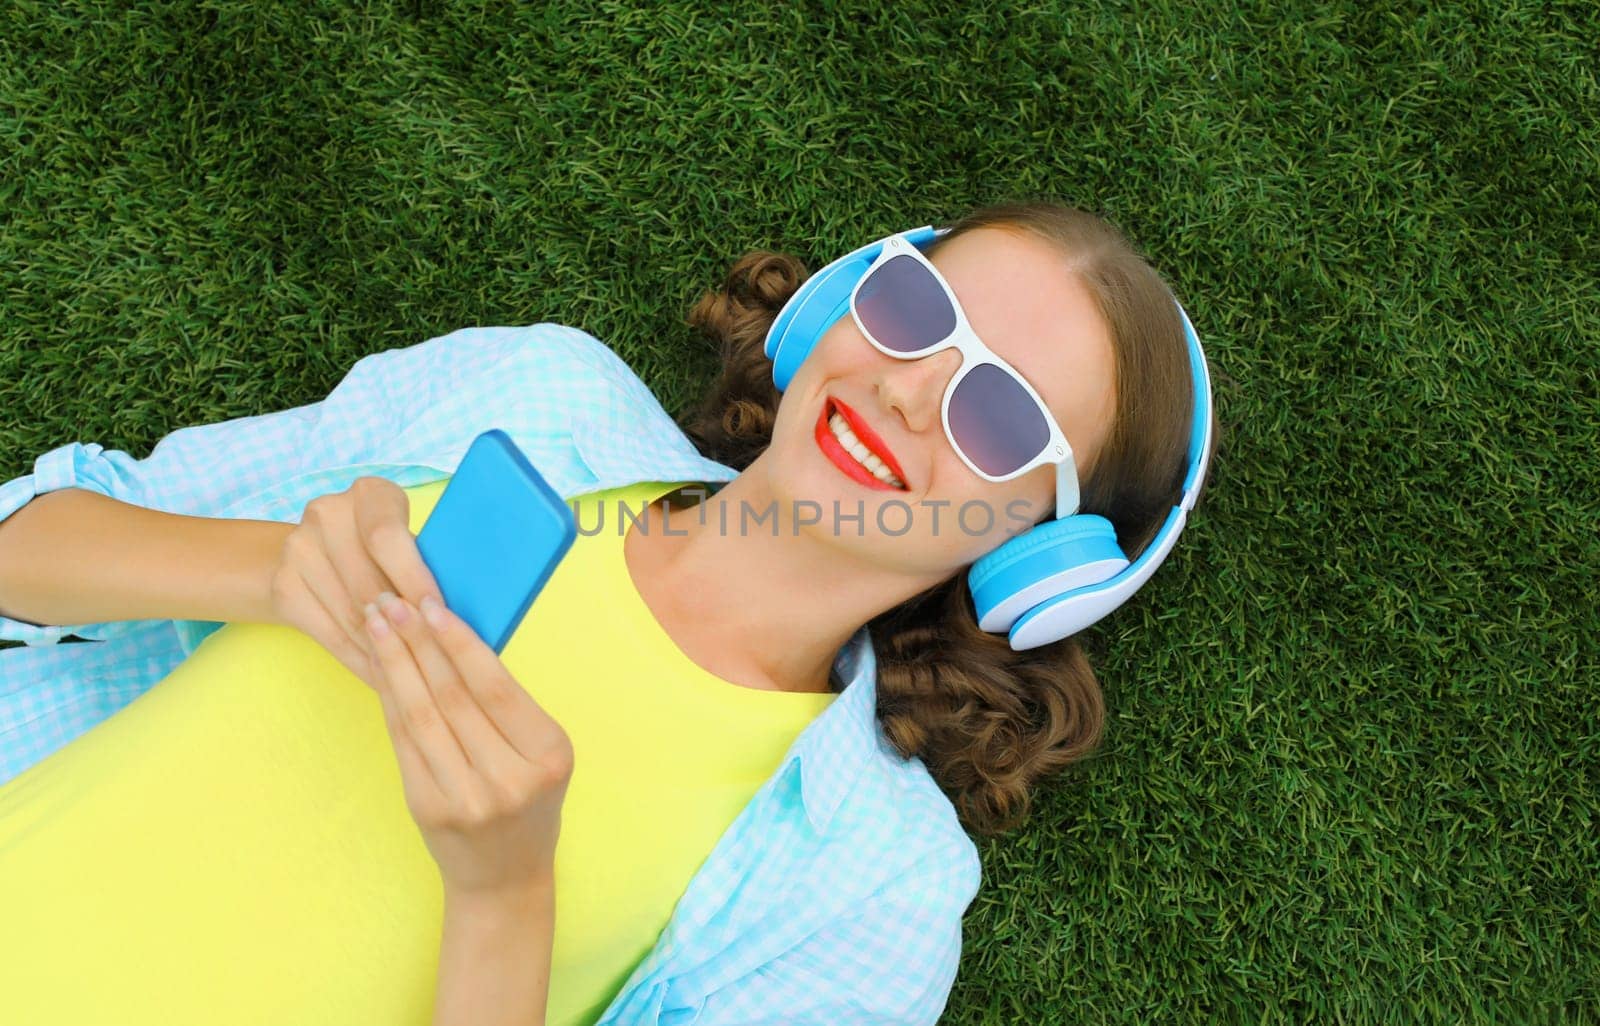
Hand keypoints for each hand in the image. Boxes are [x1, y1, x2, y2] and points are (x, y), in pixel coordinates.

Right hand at [269, 476, 442, 689]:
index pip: (386, 536)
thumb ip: (431, 564)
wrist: (318, 553)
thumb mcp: (412, 543)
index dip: (413, 578)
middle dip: (404, 625)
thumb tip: (462, 614)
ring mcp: (298, 549)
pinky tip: (385, 678)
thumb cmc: (389, 552)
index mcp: (370, 494)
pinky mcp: (284, 586)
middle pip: (368, 581)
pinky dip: (361, 660)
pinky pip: (328, 634)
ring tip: (418, 676)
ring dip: (385, 651)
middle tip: (435, 659)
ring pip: (350, 614)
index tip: (438, 614)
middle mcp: (328, 513)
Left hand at [364, 589, 573, 897]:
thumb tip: (451, 635)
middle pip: (453, 695)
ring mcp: (467, 798)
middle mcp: (509, 779)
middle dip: (417, 641)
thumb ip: (507, 707)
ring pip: (422, 714)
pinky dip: (389, 698)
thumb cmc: (528, 805)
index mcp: (548, 754)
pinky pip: (404, 741)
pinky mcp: (428, 808)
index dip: (459, 642)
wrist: (504, 879)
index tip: (430, 604)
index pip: (496, 686)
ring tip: (375, 623)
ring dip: (394, 662)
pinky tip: (378, 667)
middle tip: (390, 600)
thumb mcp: (541, 754)